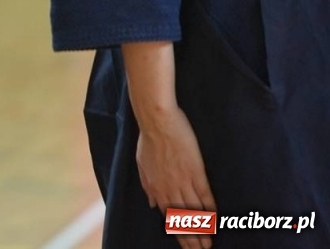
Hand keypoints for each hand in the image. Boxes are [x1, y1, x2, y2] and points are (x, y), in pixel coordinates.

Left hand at [135, 108, 214, 248]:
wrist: (157, 121)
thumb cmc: (148, 141)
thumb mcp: (142, 166)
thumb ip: (148, 186)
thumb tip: (152, 204)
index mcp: (156, 188)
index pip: (169, 218)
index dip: (178, 233)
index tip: (187, 245)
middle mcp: (170, 189)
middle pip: (183, 219)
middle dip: (192, 238)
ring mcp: (184, 181)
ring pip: (194, 212)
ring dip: (202, 229)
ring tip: (209, 243)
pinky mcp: (196, 173)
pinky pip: (205, 196)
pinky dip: (211, 210)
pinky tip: (216, 221)